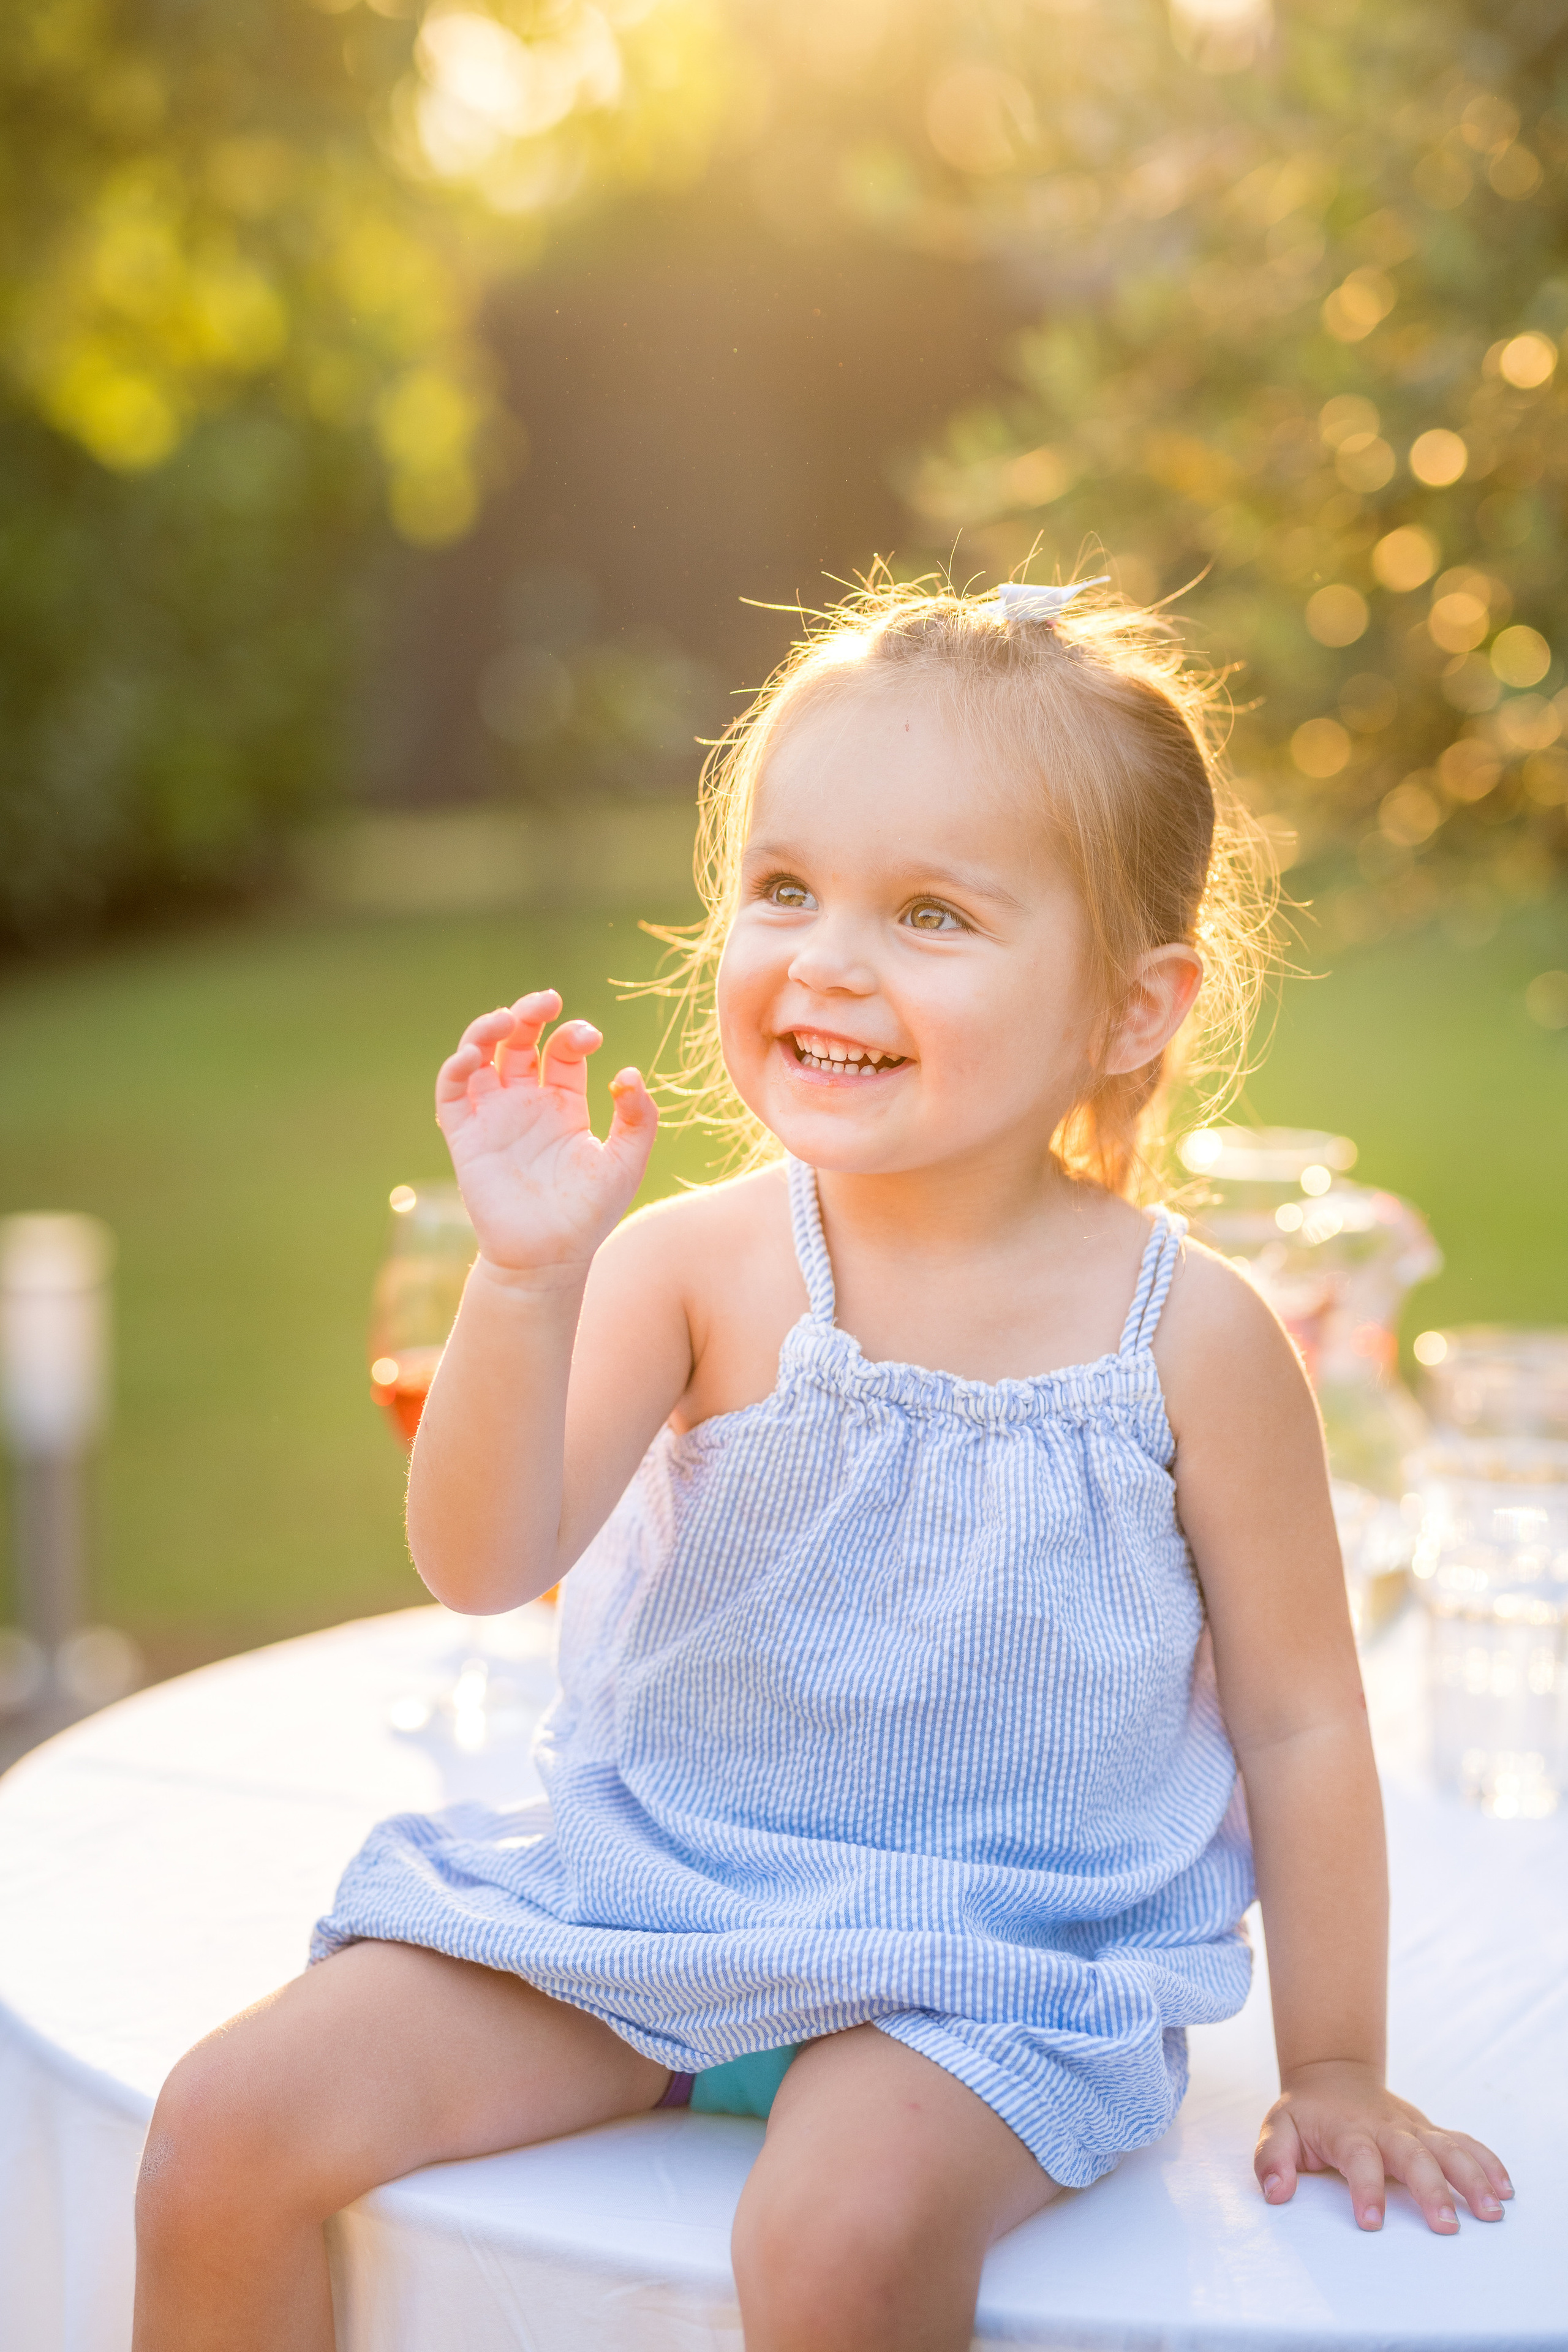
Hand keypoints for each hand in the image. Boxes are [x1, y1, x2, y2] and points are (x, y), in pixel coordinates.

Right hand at [434, 989, 657, 1278]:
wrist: (550, 1258)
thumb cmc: (591, 1214)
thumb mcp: (627, 1161)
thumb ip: (639, 1117)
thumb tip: (627, 1073)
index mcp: (563, 1104)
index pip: (562, 1051)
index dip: (573, 1034)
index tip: (590, 1038)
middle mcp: (525, 1104)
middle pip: (519, 1041)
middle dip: (529, 1013)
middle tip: (546, 1000)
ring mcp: (493, 1117)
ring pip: (480, 1055)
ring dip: (487, 1029)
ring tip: (507, 1019)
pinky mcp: (465, 1137)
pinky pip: (451, 1093)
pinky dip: (456, 1067)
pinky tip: (473, 1055)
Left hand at [1255, 2060, 1511, 2232]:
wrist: (1333, 2075)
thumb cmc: (1306, 2113)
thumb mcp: (1278, 2130)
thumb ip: (1272, 2161)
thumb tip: (1277, 2192)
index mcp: (1348, 2131)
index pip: (1358, 2158)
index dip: (1365, 2188)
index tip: (1371, 2222)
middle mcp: (1385, 2129)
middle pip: (1413, 2156)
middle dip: (1431, 2190)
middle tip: (1446, 2227)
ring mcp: (1413, 2129)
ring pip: (1447, 2148)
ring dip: (1471, 2177)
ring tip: (1491, 2211)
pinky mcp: (1429, 2132)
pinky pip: (1463, 2143)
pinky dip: (1486, 2161)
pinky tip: (1504, 2188)